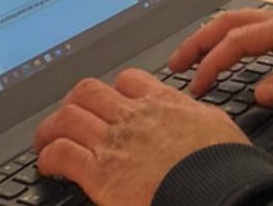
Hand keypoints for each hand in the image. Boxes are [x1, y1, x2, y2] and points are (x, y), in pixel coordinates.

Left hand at [34, 69, 248, 205]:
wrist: (219, 192)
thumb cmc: (224, 166)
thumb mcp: (217, 126)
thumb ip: (197, 116)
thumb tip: (197, 114)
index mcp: (164, 103)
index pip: (128, 80)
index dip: (114, 89)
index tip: (109, 102)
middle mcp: (135, 116)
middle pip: (88, 91)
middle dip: (74, 103)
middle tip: (70, 118)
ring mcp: (115, 142)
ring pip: (68, 116)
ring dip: (53, 128)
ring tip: (48, 140)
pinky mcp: (100, 173)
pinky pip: (61, 152)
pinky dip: (49, 156)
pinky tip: (49, 165)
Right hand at [169, 6, 272, 107]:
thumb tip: (259, 92)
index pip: (238, 40)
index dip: (212, 62)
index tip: (195, 85)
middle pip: (229, 22)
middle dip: (197, 41)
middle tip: (173, 65)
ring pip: (239, 22)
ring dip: (210, 36)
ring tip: (190, 58)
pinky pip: (252, 28)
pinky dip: (229, 37)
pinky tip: (227, 51)